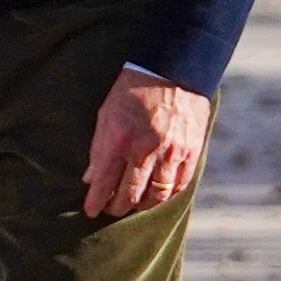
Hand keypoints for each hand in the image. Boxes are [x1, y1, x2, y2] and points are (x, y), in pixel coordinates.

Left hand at [78, 69, 211, 219]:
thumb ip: (98, 148)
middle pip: (130, 194)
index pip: (104, 182)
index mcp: (120, 139)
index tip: (91, 211)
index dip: (96, 202)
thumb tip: (90, 178)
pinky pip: (179, 184)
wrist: (171, 69)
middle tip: (111, 209)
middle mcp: (146, 149)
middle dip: (117, 207)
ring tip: (134, 203)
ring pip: (157, 195)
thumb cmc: (132, 91)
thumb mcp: (106, 114)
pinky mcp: (191, 151)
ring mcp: (171, 151)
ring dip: (143, 204)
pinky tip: (158, 193)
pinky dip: (167, 194)